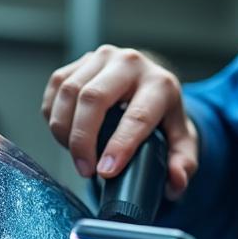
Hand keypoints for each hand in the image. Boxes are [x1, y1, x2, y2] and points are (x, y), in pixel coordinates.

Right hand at [41, 46, 197, 198]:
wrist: (151, 87)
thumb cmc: (164, 119)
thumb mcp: (182, 143)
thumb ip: (184, 164)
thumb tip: (176, 180)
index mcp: (160, 84)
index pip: (136, 116)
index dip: (119, 146)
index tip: (105, 171)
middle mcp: (131, 63)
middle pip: (93, 98)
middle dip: (82, 139)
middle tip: (85, 170)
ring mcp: (103, 57)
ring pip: (69, 92)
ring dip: (64, 130)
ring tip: (76, 155)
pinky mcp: (80, 61)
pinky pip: (56, 87)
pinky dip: (53, 115)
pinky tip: (66, 134)